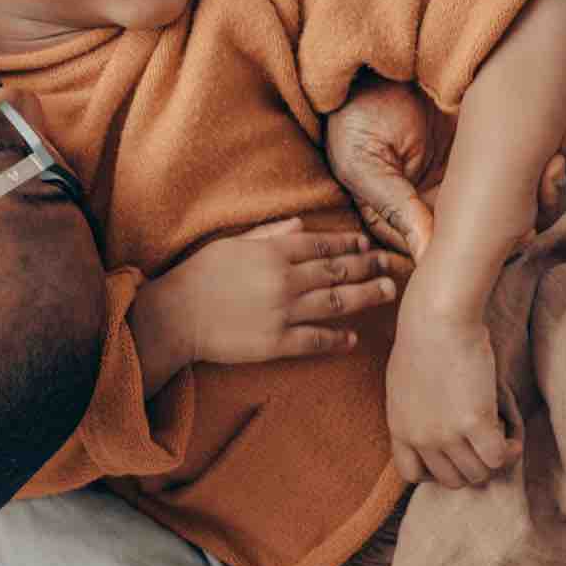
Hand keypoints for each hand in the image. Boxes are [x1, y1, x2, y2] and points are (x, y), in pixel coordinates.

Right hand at [138, 218, 399, 366]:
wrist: (175, 316)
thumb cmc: (198, 275)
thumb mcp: (230, 243)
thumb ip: (268, 232)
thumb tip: (301, 223)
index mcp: (272, 252)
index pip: (321, 245)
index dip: (349, 245)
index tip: (367, 244)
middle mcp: (283, 280)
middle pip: (337, 271)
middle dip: (368, 267)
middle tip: (391, 265)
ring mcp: (282, 312)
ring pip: (336, 302)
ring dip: (365, 297)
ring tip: (386, 292)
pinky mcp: (276, 342)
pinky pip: (316, 339)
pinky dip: (337, 339)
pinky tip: (353, 338)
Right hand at [325, 73, 565, 259]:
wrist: (375, 60)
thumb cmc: (356, 116)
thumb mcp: (363, 164)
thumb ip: (395, 208)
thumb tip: (427, 257)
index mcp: (419, 220)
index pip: (464, 250)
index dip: (499, 245)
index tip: (523, 229)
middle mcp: (454, 204)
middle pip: (510, 231)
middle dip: (541, 206)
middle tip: (551, 171)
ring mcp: (480, 176)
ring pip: (533, 200)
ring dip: (557, 178)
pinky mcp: (502, 144)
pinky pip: (540, 161)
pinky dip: (561, 149)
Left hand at [384, 292, 518, 486]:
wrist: (436, 320)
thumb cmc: (423, 340)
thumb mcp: (404, 384)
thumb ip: (414, 412)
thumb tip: (434, 426)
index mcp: (399, 427)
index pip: (411, 474)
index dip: (436, 470)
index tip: (453, 453)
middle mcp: (420, 437)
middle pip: (451, 479)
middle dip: (471, 465)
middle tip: (484, 442)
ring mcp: (445, 434)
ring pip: (478, 474)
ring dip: (493, 458)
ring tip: (499, 433)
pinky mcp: (474, 424)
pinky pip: (498, 458)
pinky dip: (510, 451)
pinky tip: (511, 434)